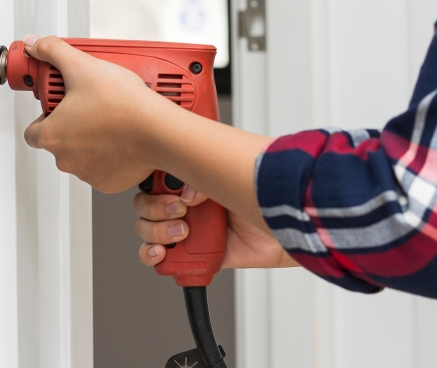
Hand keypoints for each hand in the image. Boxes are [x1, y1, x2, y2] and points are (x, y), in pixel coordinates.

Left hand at [22, 35, 172, 192]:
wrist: (160, 130)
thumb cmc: (123, 105)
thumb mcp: (82, 66)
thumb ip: (53, 51)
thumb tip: (36, 44)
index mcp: (52, 135)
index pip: (32, 131)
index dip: (44, 116)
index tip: (58, 106)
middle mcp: (66, 159)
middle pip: (59, 141)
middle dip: (71, 124)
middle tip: (89, 106)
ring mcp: (88, 173)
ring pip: (81, 155)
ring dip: (89, 140)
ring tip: (108, 117)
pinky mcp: (110, 182)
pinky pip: (103, 168)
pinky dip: (109, 155)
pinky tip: (120, 136)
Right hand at [133, 186, 299, 269]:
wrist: (290, 228)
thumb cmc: (266, 195)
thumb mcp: (229, 176)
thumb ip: (202, 177)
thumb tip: (185, 192)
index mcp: (192, 177)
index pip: (155, 177)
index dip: (154, 183)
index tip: (171, 188)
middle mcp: (187, 203)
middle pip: (145, 206)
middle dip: (154, 209)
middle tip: (181, 210)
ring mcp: (190, 230)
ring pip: (148, 231)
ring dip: (155, 233)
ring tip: (182, 232)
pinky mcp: (197, 256)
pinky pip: (164, 260)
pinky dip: (155, 257)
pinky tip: (165, 254)